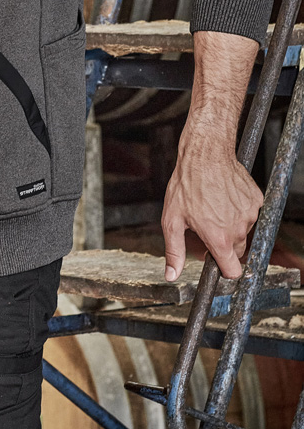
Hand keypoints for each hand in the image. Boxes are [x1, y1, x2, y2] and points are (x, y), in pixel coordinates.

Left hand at [161, 129, 263, 281]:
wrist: (205, 154)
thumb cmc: (186, 184)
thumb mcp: (172, 219)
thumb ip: (174, 250)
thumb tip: (171, 275)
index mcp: (219, 238)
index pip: (232, 271)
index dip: (223, 268)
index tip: (214, 257)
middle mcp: (238, 229)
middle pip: (237, 251)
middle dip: (224, 242)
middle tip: (207, 223)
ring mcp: (250, 214)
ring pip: (243, 229)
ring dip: (231, 223)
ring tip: (213, 203)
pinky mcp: (256, 200)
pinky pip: (250, 212)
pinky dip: (239, 208)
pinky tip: (224, 195)